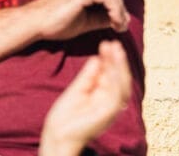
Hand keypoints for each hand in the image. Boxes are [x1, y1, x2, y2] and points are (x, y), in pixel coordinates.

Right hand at [29, 0, 129, 42]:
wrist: (33, 24)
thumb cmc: (53, 23)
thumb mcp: (84, 20)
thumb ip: (100, 17)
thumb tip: (119, 20)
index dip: (117, 6)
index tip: (121, 23)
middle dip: (121, 8)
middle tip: (123, 26)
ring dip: (119, 10)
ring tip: (120, 26)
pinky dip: (115, 10)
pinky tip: (115, 23)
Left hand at [39, 40, 131, 155]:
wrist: (56, 135)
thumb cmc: (64, 116)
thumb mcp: (77, 89)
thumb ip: (88, 75)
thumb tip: (97, 57)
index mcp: (104, 96)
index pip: (111, 74)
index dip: (110, 59)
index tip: (106, 44)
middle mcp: (111, 101)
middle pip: (119, 77)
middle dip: (117, 59)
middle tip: (114, 43)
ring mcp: (112, 108)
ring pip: (122, 83)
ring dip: (121, 65)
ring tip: (117, 49)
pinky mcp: (110, 112)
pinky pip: (118, 92)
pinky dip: (118, 77)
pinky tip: (114, 63)